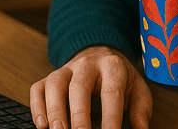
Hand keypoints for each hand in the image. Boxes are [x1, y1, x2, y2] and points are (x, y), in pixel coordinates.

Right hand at [29, 45, 152, 128]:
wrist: (100, 54)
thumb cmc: (119, 78)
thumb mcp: (137, 89)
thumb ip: (140, 110)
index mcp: (113, 67)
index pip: (111, 93)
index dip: (110, 117)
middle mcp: (87, 65)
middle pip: (79, 87)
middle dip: (78, 115)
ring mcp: (66, 69)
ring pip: (55, 84)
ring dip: (54, 110)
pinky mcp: (50, 76)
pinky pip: (38, 87)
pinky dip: (37, 105)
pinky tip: (42, 123)